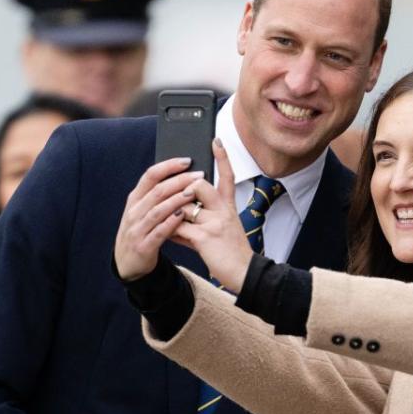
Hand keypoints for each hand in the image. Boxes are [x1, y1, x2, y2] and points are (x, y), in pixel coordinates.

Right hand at [113, 157, 205, 280]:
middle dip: (180, 181)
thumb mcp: (144, 211)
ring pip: (158, 210)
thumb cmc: (142, 232)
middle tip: (199, 175)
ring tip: (195, 192)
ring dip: (177, 200)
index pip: (150, 175)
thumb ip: (157, 196)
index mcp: (135, 199)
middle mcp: (134, 212)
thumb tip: (181, 175)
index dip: (168, 166)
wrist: (128, 263)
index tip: (187, 160)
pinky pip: (159, 232)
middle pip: (157, 191)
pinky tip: (183, 216)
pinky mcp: (143, 246)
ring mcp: (137, 229)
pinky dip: (171, 223)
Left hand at [171, 140, 254, 291]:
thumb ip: (202, 218)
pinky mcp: (205, 237)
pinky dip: (171, 231)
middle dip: (184, 188)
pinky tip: (169, 237)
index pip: (227, 176)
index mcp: (228, 207)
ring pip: (186, 205)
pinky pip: (179, 226)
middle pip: (200, 185)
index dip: (222, 157)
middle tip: (178, 196)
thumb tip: (182, 213)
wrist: (243, 273)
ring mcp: (214, 223)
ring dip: (174, 214)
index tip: (216, 140)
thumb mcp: (221, 230)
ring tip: (171, 225)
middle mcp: (223, 211)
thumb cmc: (231, 253)